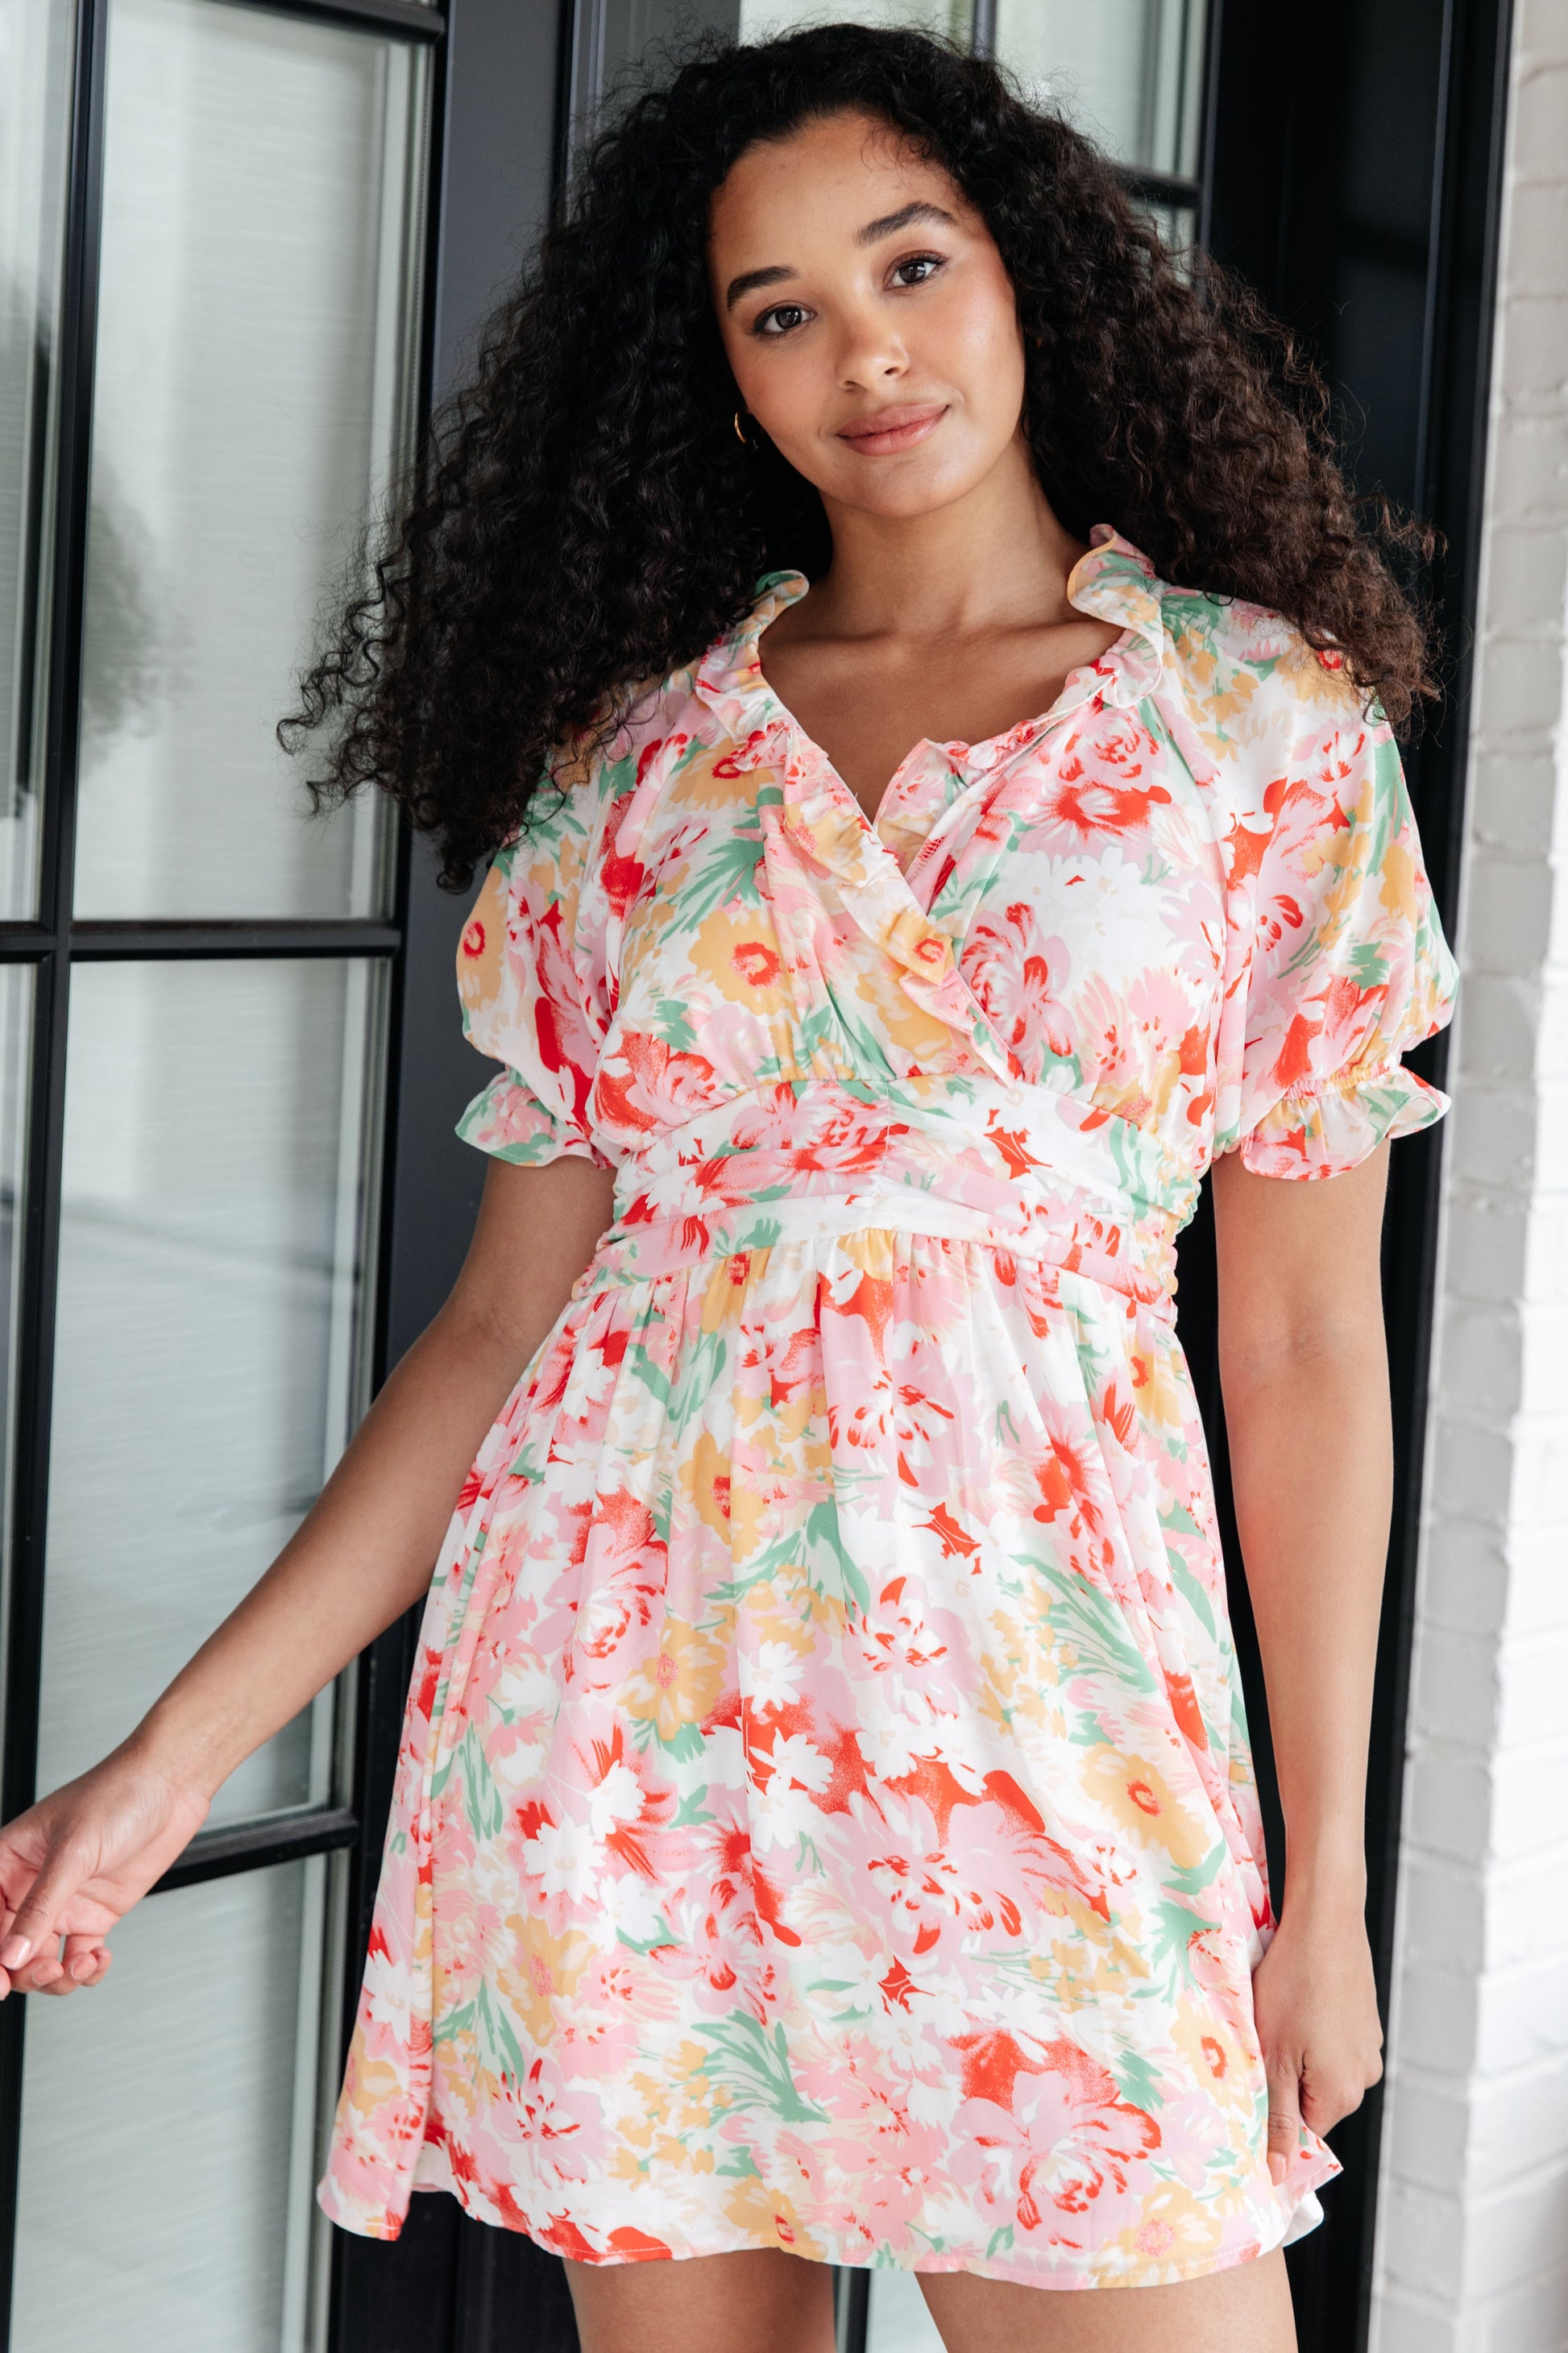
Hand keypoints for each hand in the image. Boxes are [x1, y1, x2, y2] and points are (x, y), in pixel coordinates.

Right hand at [0, 1746, 209, 1995]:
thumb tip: (11, 1954)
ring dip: (58, 1976)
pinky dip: (87, 1970)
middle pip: (10, 1949)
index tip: (1, 1981)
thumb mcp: (74, 1851)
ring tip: (81, 1965)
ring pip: (41, 1961)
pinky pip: (79, 1958)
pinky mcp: (95, 1914)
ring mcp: (64, 1904)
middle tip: (49, 1971)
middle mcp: (32, 1887)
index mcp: (9, 1862)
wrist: (171, 1787)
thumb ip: (41, 1906)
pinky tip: (99, 1959)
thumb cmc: (119, 1794)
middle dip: (26, 1971)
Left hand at [1251, 1888, 1383, 2183]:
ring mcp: (1369, 2045)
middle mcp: (1365, 2076)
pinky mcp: (1365, 2019)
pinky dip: (1312, 2031)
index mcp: (1343, 2094)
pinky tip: (1296, 2001)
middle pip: (1313, 2102)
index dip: (1273, 2117)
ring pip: (1321, 2069)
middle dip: (1283, 2081)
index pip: (1304, 2134)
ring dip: (1296, 2054)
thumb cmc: (1294, 1983)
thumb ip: (1278, 2118)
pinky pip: (1333, 2042)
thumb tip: (1278, 2174)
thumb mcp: (1273, 2055)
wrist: (1325, 1920)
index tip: (1250, 2090)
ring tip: (1276, 2016)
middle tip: (1258, 2043)